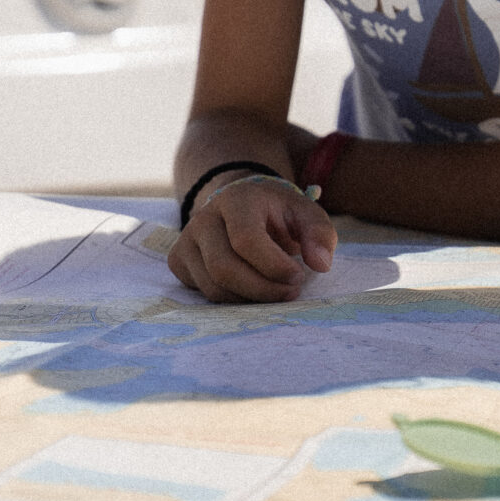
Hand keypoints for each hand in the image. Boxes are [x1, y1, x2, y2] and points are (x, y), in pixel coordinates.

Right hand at [166, 175, 336, 303]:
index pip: (246, 239)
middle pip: (225, 268)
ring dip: (250, 299)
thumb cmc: (277, 213)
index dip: (273, 266)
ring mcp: (186, 240)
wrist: (242, 206)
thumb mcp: (305, 213)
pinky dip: (232, 300)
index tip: (299, 275)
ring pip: (213, 287)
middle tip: (291, 292)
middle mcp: (203, 218)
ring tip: (275, 291)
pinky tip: (251, 289)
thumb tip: (320, 265)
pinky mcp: (179, 261)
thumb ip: (319, 234)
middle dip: (263, 290)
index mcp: (235, 199)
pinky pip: (203, 293)